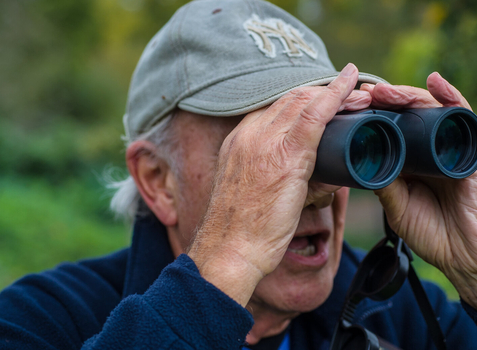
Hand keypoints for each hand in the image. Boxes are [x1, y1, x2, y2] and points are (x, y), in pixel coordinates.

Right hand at [188, 64, 369, 305]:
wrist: (230, 249)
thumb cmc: (244, 230)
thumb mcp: (254, 193)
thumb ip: (278, 177)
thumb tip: (323, 178)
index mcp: (240, 141)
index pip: (276, 109)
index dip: (304, 101)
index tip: (324, 102)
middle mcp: (250, 134)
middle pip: (291, 100)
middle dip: (322, 93)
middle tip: (351, 94)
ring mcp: (265, 141)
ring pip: (304, 101)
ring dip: (335, 93)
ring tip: (360, 94)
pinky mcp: (286, 155)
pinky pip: (315, 114)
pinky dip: (335, 94)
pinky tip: (351, 81)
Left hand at [361, 73, 476, 307]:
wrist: (467, 255)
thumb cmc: (434, 233)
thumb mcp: (398, 207)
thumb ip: (384, 185)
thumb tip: (361, 161)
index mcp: (411, 161)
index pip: (391, 129)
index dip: (372, 116)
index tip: (350, 107)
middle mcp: (430, 149)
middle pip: (408, 114)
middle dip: (386, 101)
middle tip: (364, 94)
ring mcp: (452, 147)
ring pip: (430, 110)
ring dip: (407, 96)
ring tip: (383, 91)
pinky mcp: (472, 151)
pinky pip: (464, 118)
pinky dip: (450, 98)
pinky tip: (435, 82)